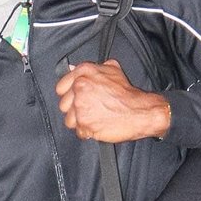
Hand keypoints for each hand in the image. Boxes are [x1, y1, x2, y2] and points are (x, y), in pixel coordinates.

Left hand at [55, 59, 169, 142]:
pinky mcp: (84, 122)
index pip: (61, 87)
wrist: (139, 111)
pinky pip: (78, 131)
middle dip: (75, 110)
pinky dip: (87, 132)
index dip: (69, 95)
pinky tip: (97, 126)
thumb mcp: (112, 70)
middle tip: (90, 111)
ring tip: (94, 119)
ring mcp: (81, 105)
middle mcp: (80, 87)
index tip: (76, 100)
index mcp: (84, 72)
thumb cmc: (127, 93)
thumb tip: (72, 68)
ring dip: (80, 122)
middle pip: (64, 105)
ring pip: (69, 120)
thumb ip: (92, 69)